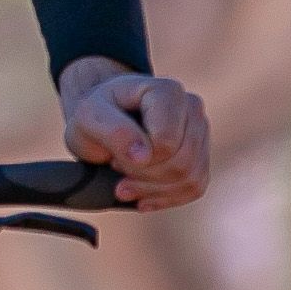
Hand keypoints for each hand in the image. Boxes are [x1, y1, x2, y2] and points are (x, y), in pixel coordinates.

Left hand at [57, 57, 210, 212]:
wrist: (101, 122)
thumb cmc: (96, 115)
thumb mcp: (89, 118)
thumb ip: (115, 132)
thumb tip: (144, 157)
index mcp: (168, 91)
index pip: (167, 142)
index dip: (139, 160)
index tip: (114, 157)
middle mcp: (192, 107)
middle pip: (182, 162)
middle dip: (145, 177)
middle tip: (117, 170)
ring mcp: (200, 132)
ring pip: (190, 178)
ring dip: (153, 190)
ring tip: (125, 184)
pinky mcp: (200, 156)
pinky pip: (194, 188)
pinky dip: (165, 198)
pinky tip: (141, 197)